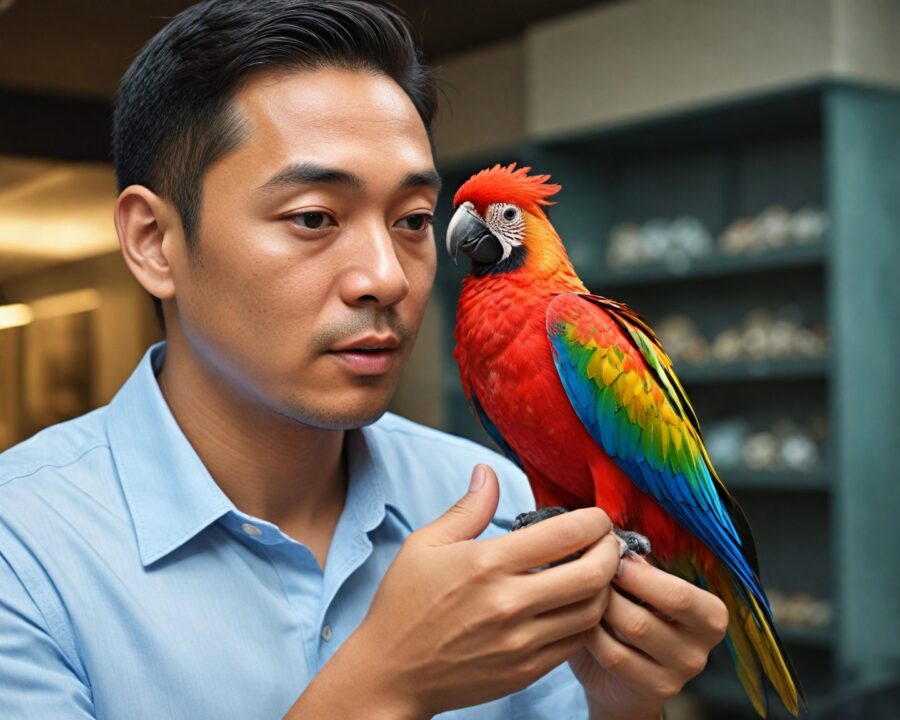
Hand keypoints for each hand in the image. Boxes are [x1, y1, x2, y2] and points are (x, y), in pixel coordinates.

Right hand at [290, 464, 620, 719]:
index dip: (593, 520)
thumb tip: (488, 472)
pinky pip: (575, 642)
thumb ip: (467, 508)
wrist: (390, 674)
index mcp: (485, 563)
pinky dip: (587, 619)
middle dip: (612, 551)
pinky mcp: (525, 671)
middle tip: (609, 541)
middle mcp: (508, 603)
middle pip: (592, 574)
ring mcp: (520, 642)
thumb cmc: (404, 604)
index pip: (564, 534)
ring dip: (604, 587)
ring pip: (591, 611)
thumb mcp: (425, 545)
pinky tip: (576, 604)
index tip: (596, 516)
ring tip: (596, 571)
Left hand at [568, 553, 728, 719]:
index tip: (611, 558)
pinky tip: (583, 623)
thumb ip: (638, 570)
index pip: (679, 594)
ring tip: (584, 595)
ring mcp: (679, 675)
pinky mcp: (653, 692)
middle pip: (649, 615)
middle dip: (613, 591)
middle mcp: (701, 649)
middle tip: (590, 576)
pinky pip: (613, 655)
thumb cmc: (630, 623)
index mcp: (710, 615)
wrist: (620, 682)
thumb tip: (614, 540)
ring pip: (630, 632)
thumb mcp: (643, 594)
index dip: (639, 574)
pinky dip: (591, 634)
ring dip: (599, 609)